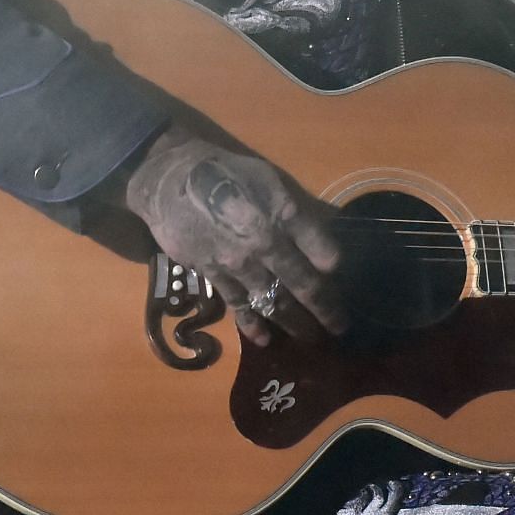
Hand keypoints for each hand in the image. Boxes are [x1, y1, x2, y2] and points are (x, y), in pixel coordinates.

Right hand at [122, 128, 341, 345]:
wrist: (172, 180)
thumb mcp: (270, 181)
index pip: (323, 252)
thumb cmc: (228, 175)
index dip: (336, 270)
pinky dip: (252, 325)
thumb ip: (298, 212)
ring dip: (294, 323)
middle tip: (339, 328)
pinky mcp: (213, 274)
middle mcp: (266, 243)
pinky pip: (238, 305)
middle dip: (325, 310)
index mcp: (284, 216)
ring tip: (310, 338)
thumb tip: (327, 235)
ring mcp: (238, 263)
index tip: (342, 283)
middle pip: (304, 285)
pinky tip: (264, 339)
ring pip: (274, 301)